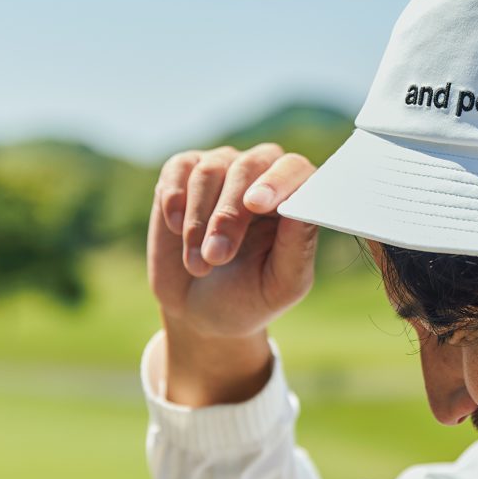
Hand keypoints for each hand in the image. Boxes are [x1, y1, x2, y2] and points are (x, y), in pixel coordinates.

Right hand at [147, 143, 318, 339]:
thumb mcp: (282, 285)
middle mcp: (262, 173)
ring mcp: (223, 167)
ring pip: (210, 171)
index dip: (278, 181)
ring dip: (198, 222)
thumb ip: (299, 248)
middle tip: (216, 256)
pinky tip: (175, 228)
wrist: (199, 311)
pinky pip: (179, 169)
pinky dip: (175, 199)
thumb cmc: (250, 294)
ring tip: (199, 265)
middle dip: (229, 214)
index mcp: (294, 196)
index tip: (256, 205)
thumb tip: (302, 209)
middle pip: (248, 167)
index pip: (295, 169)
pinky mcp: (184, 172)